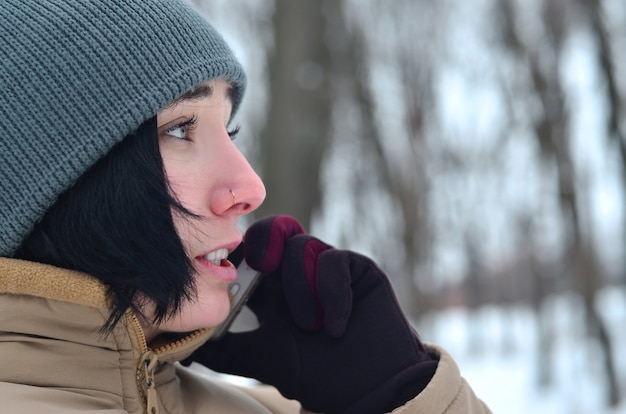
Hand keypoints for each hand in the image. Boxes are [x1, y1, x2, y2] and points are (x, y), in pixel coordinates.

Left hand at [186, 215, 436, 413]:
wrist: (370, 389)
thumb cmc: (318, 377)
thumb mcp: (264, 361)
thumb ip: (228, 350)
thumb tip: (186, 347)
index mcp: (274, 292)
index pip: (251, 254)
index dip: (239, 250)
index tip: (229, 266)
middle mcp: (299, 275)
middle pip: (276, 231)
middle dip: (266, 239)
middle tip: (263, 264)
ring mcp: (328, 269)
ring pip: (302, 246)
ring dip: (301, 288)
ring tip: (311, 328)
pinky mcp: (357, 269)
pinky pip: (335, 260)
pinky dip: (332, 294)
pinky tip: (337, 326)